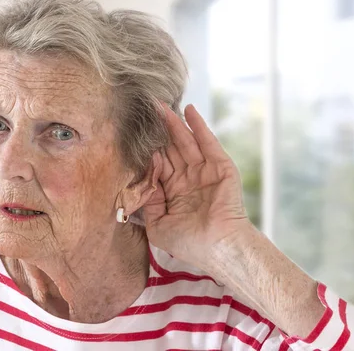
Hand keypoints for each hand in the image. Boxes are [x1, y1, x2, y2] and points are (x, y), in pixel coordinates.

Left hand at [142, 104, 251, 268]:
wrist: (218, 247)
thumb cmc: (189, 243)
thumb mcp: (157, 224)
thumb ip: (147, 202)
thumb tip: (140, 178)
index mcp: (174, 192)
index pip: (159, 165)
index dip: (148, 150)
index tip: (133, 132)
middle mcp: (189, 179)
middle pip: (171, 149)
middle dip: (159, 131)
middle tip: (146, 109)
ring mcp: (205, 171)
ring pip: (186, 142)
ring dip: (174, 123)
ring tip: (161, 105)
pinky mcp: (221, 166)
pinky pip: (208, 142)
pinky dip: (198, 126)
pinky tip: (188, 110)